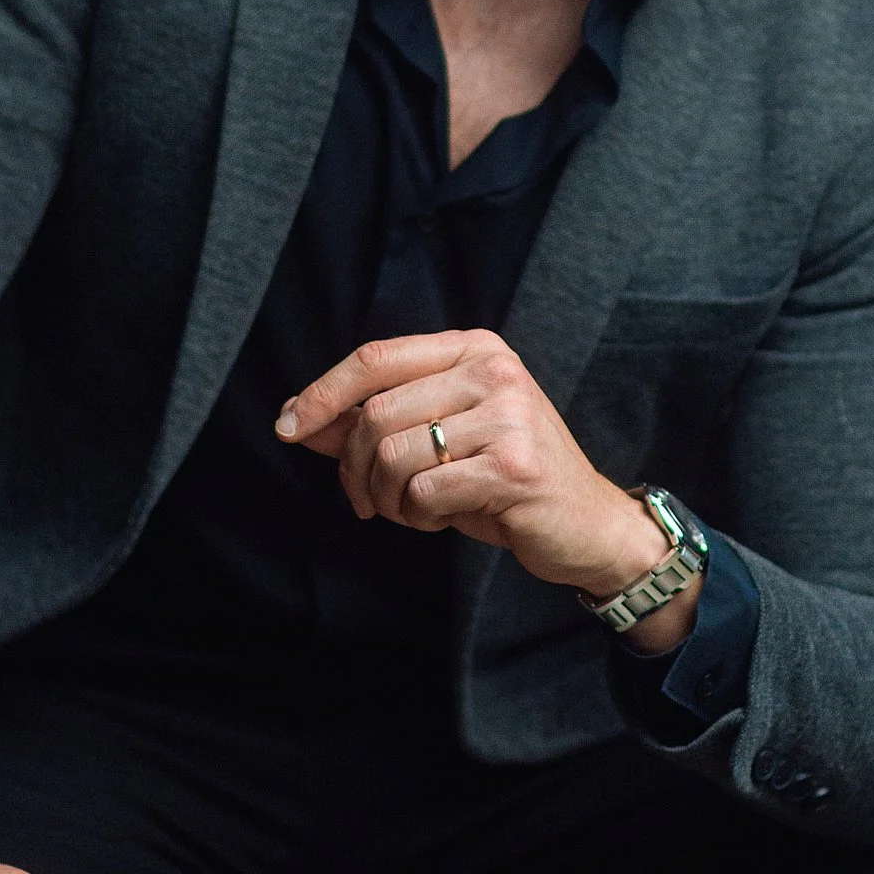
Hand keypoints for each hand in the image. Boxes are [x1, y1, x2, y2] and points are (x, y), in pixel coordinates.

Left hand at [275, 329, 672, 605]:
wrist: (587, 524)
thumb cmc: (503, 479)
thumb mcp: (436, 438)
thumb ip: (370, 424)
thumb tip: (295, 421)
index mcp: (473, 348)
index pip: (375, 358)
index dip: (322, 394)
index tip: (286, 426)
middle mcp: (493, 370)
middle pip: (376, 412)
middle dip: (355, 468)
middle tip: (369, 501)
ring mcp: (508, 414)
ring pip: (394, 454)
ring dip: (388, 498)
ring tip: (416, 509)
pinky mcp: (513, 465)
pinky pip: (424, 492)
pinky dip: (419, 517)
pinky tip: (447, 518)